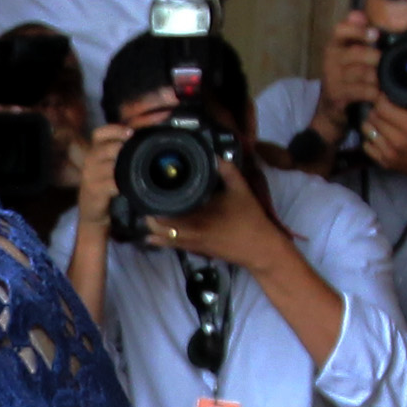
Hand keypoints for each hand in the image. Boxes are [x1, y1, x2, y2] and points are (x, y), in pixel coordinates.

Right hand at [76, 122, 129, 229]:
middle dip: (122, 148)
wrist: (92, 208)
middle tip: (136, 151)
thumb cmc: (106, 182)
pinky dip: (121, 185)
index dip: (115, 130)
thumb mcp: (110, 163)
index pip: (100, 133)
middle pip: (106, 147)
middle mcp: (90, 160)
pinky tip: (126, 187)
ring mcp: (90, 175)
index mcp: (95, 150)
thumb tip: (146, 134)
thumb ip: (122, 149)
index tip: (131, 132)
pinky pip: (110, 184)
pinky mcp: (94, 190)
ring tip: (132, 170)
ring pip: (109, 165)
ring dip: (122, 167)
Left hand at [157, 151, 287, 267]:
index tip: (146, 191)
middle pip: (156, 228)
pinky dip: (161, 238)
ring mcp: (191, 244)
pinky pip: (172, 246)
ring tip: (150, 212)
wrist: (260, 248)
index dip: (151, 204)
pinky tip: (155, 231)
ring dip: (152, 227)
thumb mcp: (241, 190)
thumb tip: (214, 155)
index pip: (163, 215)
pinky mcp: (196, 250)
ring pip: (161, 238)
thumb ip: (227, 171)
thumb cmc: (250, 219)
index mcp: (197, 218)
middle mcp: (189, 233)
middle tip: (145, 200)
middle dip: (148, 215)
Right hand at [316, 12, 379, 136]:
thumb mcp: (349, 52)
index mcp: (334, 45)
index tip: (375, 34)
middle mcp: (331, 60)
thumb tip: (358, 13)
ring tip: (385, 79)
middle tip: (385, 62)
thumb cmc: (346, 74)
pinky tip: (380, 92)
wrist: (330, 105)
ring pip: (362, 73)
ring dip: (378, 76)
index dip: (357, 30)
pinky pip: (363, 91)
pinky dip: (375, 92)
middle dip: (375, 58)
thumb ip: (356, 32)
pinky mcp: (338, 96)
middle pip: (356, 53)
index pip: (340, 30)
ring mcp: (333, 78)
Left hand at [359, 65, 406, 192]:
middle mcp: (398, 140)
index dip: (383, 96)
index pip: (383, 105)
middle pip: (373, 115)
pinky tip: (381, 130)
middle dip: (378, 106)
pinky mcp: (384, 162)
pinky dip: (371, 136)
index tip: (388, 91)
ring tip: (384, 114)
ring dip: (373, 120)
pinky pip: (366, 144)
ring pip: (367, 128)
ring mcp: (389, 153)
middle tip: (386, 101)